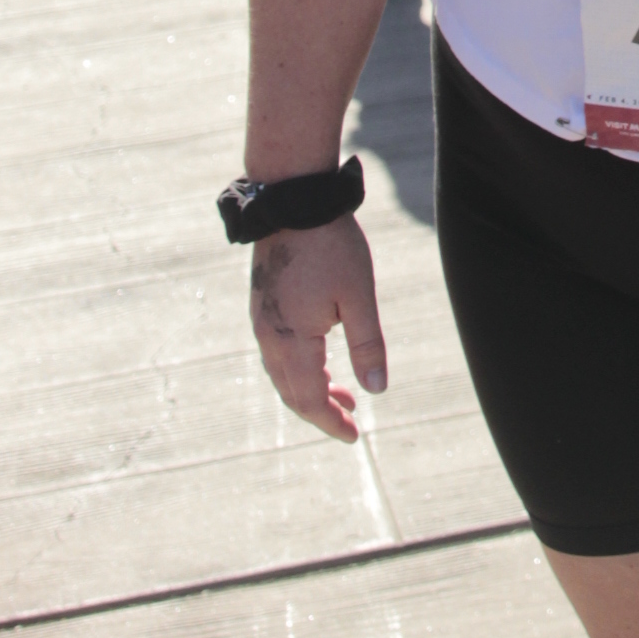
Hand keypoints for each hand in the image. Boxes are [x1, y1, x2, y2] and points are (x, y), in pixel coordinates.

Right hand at [250, 218, 387, 441]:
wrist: (293, 201)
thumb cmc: (331, 246)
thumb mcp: (358, 297)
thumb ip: (367, 346)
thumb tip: (376, 390)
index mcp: (291, 339)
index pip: (310, 398)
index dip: (331, 422)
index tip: (354, 436)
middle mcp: (269, 336)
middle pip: (292, 392)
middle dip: (321, 412)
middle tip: (352, 422)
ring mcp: (262, 320)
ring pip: (282, 374)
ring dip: (311, 390)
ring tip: (344, 396)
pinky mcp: (264, 305)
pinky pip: (277, 353)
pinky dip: (300, 369)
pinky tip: (322, 363)